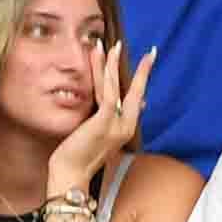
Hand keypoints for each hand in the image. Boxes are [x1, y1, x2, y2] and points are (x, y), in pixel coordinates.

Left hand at [45, 41, 148, 199]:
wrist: (70, 176)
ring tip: (114, 45)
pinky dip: (103, 71)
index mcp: (125, 129)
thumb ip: (112, 122)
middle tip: (151, 52)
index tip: (149, 66)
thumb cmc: (79, 159)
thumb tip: (130, 107)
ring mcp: (115, 123)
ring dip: (114, 63)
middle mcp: (125, 126)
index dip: (142, 82)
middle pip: (136, 91)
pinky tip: (101, 57)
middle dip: (143, 71)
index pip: (136, 100)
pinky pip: (106, 91)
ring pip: (117, 86)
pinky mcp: (103, 121)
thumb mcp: (99, 138)